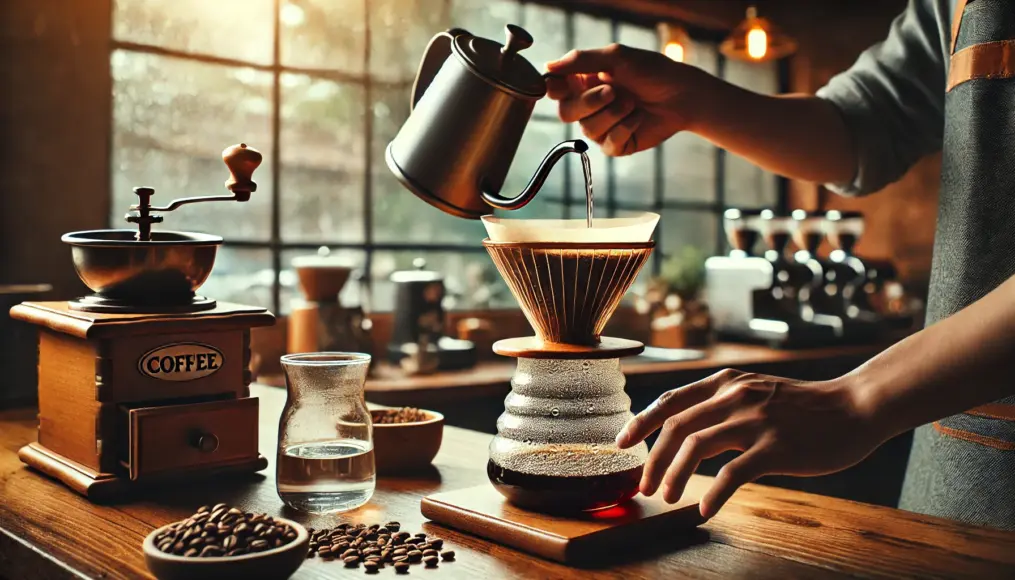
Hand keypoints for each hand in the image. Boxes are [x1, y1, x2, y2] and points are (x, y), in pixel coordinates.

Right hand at [545, 43, 715, 155]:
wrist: (682, 95)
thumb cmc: (652, 71)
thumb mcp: (617, 57)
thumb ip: (581, 60)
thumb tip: (548, 66)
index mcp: (584, 81)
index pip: (554, 89)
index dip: (555, 90)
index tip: (566, 85)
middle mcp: (589, 105)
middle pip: (566, 113)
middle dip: (589, 102)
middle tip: (613, 91)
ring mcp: (601, 127)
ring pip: (587, 129)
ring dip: (614, 114)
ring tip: (633, 103)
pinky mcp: (616, 145)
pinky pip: (607, 144)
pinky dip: (625, 128)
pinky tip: (639, 117)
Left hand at [616, 369, 884, 518]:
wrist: (855, 407)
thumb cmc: (804, 407)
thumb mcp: (756, 391)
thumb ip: (723, 403)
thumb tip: (686, 430)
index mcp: (726, 382)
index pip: (670, 400)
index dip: (640, 422)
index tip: (621, 444)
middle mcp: (735, 396)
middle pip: (676, 425)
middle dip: (652, 458)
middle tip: (645, 485)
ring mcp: (755, 420)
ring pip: (696, 445)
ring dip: (675, 475)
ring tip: (667, 497)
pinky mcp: (776, 446)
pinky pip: (734, 473)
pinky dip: (714, 493)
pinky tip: (705, 509)